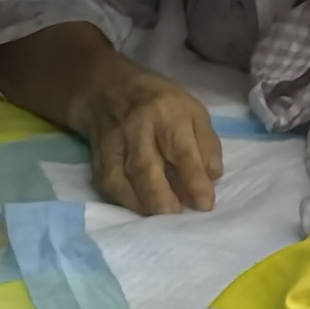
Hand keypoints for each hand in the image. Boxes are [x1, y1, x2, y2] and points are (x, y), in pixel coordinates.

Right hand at [75, 60, 219, 215]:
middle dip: (161, 197)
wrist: (110, 91)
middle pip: (145, 167)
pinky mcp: (97, 158)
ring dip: (141, 203)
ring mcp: (113, 143)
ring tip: (160, 218)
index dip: (193, 179)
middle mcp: (137, 128)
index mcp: (168, 113)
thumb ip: (207, 144)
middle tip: (177, 216)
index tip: (205, 204)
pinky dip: (123, 201)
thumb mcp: (194, 112)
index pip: (181, 150)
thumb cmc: (162, 104)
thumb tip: (213, 177)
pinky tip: (140, 209)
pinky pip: (106, 184)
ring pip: (121, 178)